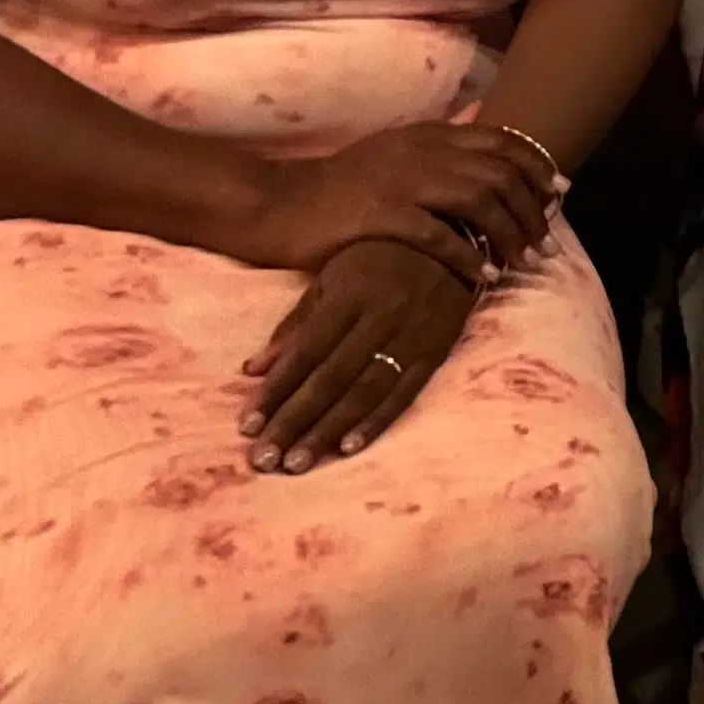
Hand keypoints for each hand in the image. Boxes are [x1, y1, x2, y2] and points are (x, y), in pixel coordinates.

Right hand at [244, 118, 560, 285]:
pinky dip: (468, 256)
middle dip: (530, 209)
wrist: (277, 204)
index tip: (560, 193)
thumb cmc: (338, 188)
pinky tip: (482, 276)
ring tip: (521, 261)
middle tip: (544, 242)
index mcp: (428, 135)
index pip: (502, 141)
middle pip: (499, 173)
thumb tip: (489, 170)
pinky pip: (440, 236)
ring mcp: (401, 181)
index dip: (537, 166)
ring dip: (508, 233)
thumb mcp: (394, 157)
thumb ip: (440, 158)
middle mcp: (421, 151)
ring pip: (479, 201)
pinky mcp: (380, 216)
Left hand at [250, 236, 474, 470]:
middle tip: (263, 459)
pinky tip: (347, 449)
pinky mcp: (437, 351)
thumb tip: (253, 369)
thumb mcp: (334, 274)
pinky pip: (404, 393)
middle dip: (293, 421)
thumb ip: (296, 322)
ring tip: (296, 464)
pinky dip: (375, 422)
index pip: (306, 351)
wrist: (456, 239)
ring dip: (327, 432)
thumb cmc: (381, 255)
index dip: (275, 390)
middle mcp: (381, 317)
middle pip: (330, 378)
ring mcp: (412, 336)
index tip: (246, 426)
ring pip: (364, 392)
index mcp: (350, 294)